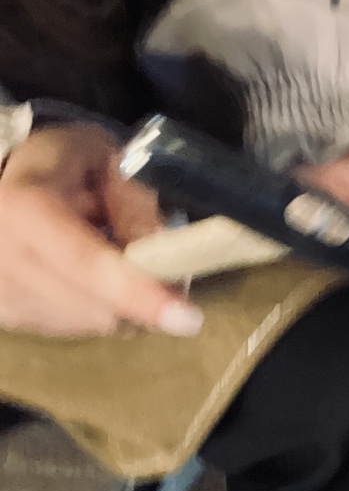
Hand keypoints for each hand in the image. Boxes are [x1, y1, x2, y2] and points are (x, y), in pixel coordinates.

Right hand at [0, 124, 202, 336]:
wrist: (0, 180)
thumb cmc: (59, 165)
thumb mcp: (102, 161)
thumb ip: (132, 201)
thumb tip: (164, 248)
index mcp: (24, 209)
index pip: (87, 263)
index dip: (138, 293)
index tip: (187, 320)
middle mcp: (2, 256)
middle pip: (96, 308)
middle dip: (144, 298)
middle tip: (165, 272)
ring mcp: (0, 291)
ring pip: (90, 324)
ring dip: (119, 304)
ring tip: (110, 261)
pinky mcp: (5, 315)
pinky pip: (73, 329)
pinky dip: (95, 309)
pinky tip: (86, 278)